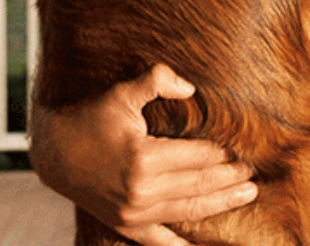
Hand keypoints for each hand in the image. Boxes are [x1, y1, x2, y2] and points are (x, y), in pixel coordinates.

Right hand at [30, 64, 257, 245]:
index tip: (246, 148)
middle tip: (254, 173)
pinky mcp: (124, 225)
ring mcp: (132, 213)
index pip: (198, 157)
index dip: (224, 153)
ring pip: (188, 211)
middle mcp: (141, 191)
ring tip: (248, 195)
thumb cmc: (92, 118)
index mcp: (144, 159)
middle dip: (230, 179)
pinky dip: (179, 244)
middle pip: (199, 185)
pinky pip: (157, 240)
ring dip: (220, 203)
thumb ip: (157, 81)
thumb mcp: (122, 93)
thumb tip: (190, 87)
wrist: (55, 152)